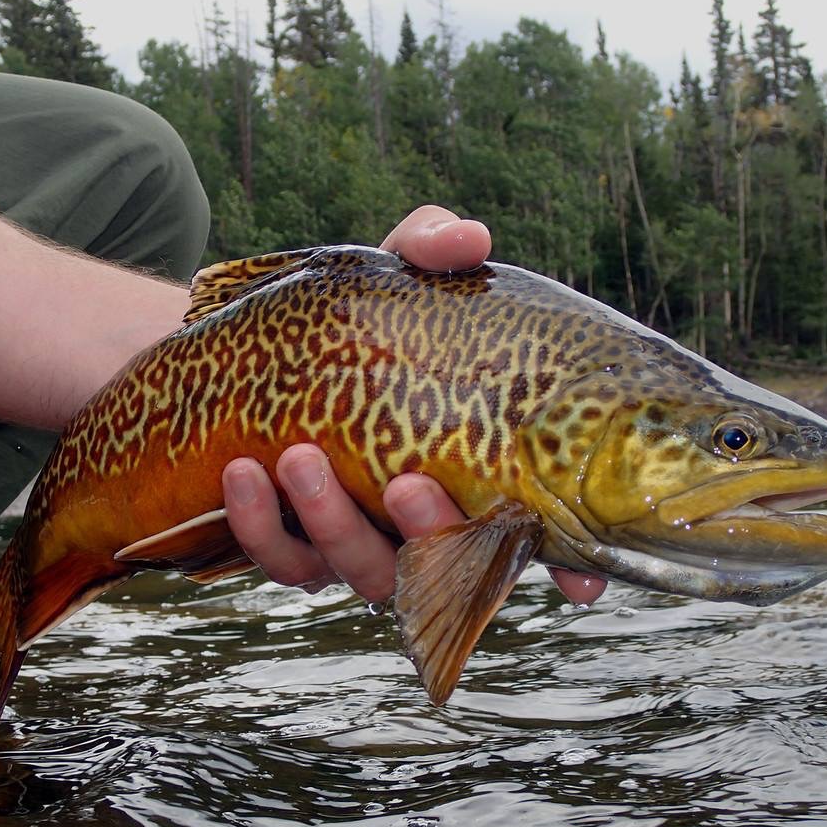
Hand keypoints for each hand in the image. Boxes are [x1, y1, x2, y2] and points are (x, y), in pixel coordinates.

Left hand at [222, 207, 607, 607]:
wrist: (250, 352)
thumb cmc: (352, 322)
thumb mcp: (394, 275)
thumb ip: (432, 253)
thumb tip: (471, 239)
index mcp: (474, 469)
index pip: (534, 533)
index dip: (571, 575)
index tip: (582, 587)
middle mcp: (427, 520)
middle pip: (447, 562)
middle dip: (427, 530)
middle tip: (402, 484)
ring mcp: (364, 544)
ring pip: (364, 572)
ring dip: (332, 523)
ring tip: (299, 458)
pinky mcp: (296, 550)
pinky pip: (283, 560)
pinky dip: (262, 523)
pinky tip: (244, 472)